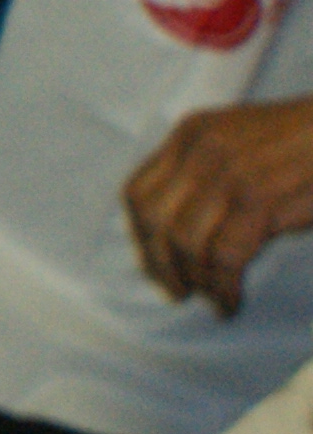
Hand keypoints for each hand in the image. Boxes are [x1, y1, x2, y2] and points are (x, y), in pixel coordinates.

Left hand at [121, 94, 312, 312]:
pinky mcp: (260, 198)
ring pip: (185, 241)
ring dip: (196, 280)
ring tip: (212, 299)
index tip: (156, 262)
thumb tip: (177, 234)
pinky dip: (223, 286)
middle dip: (161, 264)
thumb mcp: (241, 142)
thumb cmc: (306, 145)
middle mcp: (201, 149)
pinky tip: (231, 300)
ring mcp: (230, 173)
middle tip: (178, 291)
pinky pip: (225, 255)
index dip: (141, 236)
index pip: (138, 193)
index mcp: (191, 133)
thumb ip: (205, 172)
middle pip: (154, 220)